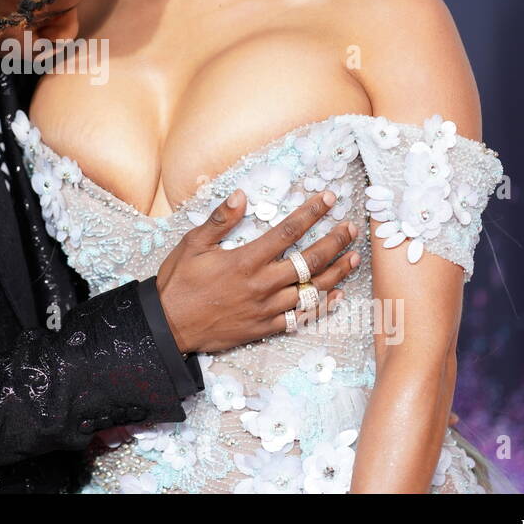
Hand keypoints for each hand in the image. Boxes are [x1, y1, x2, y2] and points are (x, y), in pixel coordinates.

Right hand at [156, 189, 358, 354]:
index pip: (288, 232)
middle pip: (310, 261)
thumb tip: (240, 195)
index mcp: (246, 260)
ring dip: (337, 273)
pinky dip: (321, 307)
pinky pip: (300, 318)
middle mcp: (262, 284)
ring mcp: (266, 309)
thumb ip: (219, 220)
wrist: (169, 326)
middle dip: (335, 241)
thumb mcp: (192, 244)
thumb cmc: (179, 283)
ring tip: (354, 258)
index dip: (311, 213)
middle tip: (351, 229)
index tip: (328, 200)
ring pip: (312, 291)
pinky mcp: (264, 328)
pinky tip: (336, 297)